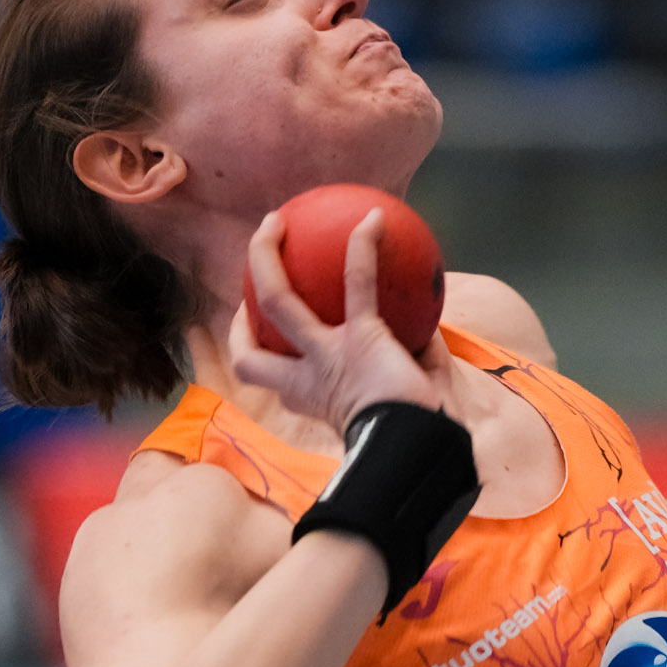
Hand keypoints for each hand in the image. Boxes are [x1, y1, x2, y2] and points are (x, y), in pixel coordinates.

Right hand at [228, 206, 449, 442]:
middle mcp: (309, 378)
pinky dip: (364, 247)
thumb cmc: (425, 432)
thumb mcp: (414, 395)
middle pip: (248, 354)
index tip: (258, 330)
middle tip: (250, 293)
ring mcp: (328, 356)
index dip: (254, 353)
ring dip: (266, 257)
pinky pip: (358, 282)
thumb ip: (414, 359)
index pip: (271, 379)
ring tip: (275, 220)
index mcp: (314, 398)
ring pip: (276, 302)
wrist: (427, 449)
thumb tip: (426, 326)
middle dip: (239, 318)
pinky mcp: (361, 338)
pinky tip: (374, 217)